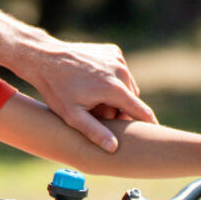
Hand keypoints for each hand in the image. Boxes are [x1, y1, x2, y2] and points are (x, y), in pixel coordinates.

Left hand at [21, 38, 151, 152]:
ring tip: (94, 99)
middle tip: (98, 115)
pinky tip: (94, 83)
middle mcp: (120, 70)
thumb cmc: (56, 88)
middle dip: (120, 110)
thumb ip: (94, 132)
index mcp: (114, 88)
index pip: (141, 110)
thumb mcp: (72, 115)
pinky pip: (120, 71)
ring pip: (126, 85)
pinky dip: (113, 79)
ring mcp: (117, 58)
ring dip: (117, 95)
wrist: (44, 57)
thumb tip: (114, 148)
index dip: (149, 124)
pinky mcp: (112, 51)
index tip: (156, 135)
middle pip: (131, 99)